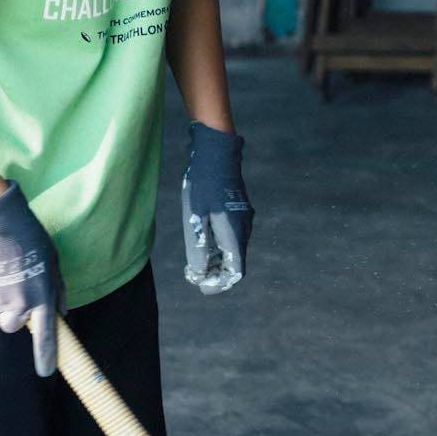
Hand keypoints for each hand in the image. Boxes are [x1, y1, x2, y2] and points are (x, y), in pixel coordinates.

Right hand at [0, 180, 63, 375]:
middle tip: (18, 292)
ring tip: (8, 267)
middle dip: (14, 315)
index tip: (46, 371)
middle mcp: (20, 302)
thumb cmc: (32, 239)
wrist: (0, 223)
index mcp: (42, 296)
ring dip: (3, 294)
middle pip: (13, 325)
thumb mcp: (54, 262)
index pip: (46, 335)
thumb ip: (57, 290)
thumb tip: (61, 312)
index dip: (46, 356)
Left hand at [182, 121, 253, 294]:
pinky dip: (219, 246)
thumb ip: (198, 249)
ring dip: (216, 259)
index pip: (235, 272)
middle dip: (215, 273)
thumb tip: (199, 273)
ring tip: (194, 258)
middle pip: (235, 262)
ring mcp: (244, 218)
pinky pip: (232, 236)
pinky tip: (203, 239)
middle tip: (192, 272)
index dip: (219, 284)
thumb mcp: (195, 219)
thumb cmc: (203, 184)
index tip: (200, 284)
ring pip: (233, 249)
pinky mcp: (239, 209)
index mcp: (235, 233)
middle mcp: (244, 228)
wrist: (217, 151)